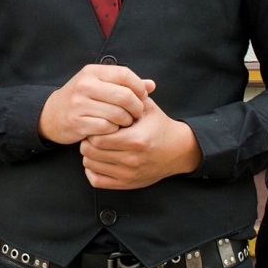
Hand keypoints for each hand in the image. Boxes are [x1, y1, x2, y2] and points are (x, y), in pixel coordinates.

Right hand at [38, 65, 154, 144]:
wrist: (53, 114)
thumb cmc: (82, 98)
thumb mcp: (100, 85)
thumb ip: (126, 84)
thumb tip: (151, 85)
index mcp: (93, 71)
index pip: (125, 74)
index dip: (139, 87)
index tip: (142, 97)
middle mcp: (85, 85)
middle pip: (124, 96)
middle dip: (136, 107)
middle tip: (137, 114)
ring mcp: (79, 103)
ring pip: (117, 113)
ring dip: (126, 121)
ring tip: (125, 122)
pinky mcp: (77, 121)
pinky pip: (106, 127)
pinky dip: (114, 130)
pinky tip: (113, 129)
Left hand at [80, 96, 201, 188]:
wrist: (178, 151)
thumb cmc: (160, 126)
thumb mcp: (148, 108)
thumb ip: (130, 96)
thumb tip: (110, 83)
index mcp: (136, 140)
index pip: (98, 138)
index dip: (93, 128)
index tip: (96, 121)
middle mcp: (132, 160)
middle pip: (91, 152)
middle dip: (88, 140)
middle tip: (93, 132)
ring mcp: (128, 175)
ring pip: (90, 165)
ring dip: (89, 154)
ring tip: (96, 144)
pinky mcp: (127, 184)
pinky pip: (97, 181)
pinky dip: (92, 170)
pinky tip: (99, 159)